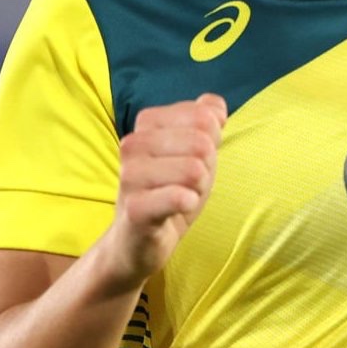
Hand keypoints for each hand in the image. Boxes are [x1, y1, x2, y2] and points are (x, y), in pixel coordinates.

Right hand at [104, 93, 226, 288]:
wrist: (139, 241)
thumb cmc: (168, 192)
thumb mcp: (193, 152)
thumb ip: (205, 122)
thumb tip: (216, 106)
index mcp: (147, 123)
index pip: (205, 118)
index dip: (211, 146)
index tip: (192, 163)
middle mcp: (133, 143)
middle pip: (202, 143)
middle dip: (207, 170)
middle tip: (188, 186)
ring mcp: (130, 175)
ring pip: (195, 169)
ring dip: (198, 190)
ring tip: (180, 199)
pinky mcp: (136, 208)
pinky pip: (180, 197)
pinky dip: (189, 204)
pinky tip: (178, 210)